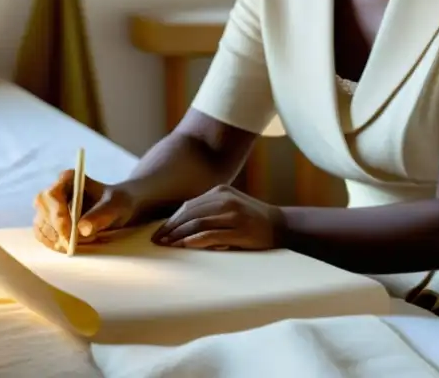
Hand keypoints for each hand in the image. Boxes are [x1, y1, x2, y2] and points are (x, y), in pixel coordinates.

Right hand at [33, 171, 135, 252]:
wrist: (118, 209)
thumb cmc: (118, 202)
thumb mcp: (116, 206)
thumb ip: (101, 215)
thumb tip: (82, 229)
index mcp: (69, 179)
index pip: (53, 195)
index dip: (57, 214)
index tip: (69, 233)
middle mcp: (55, 191)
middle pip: (43, 211)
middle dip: (57, 230)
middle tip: (74, 244)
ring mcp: (49, 208)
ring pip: (40, 224)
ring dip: (56, 239)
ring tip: (78, 244)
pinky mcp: (48, 223)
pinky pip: (42, 235)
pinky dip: (52, 244)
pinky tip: (67, 247)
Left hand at [151, 184, 283, 250]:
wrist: (281, 226)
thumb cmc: (251, 220)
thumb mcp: (230, 208)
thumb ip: (209, 212)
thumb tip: (180, 227)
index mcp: (220, 191)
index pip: (188, 206)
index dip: (171, 220)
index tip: (159, 232)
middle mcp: (225, 199)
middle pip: (190, 213)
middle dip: (171, 228)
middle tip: (157, 241)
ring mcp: (233, 213)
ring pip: (198, 223)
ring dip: (179, 235)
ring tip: (168, 245)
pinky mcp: (240, 229)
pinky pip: (212, 234)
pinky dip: (196, 240)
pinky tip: (185, 246)